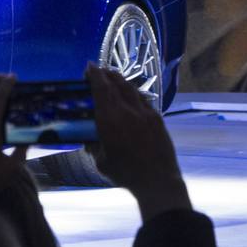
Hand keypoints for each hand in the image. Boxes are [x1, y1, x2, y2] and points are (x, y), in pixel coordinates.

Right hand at [86, 64, 189, 220]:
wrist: (157, 180)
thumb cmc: (125, 173)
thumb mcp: (101, 160)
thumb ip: (95, 145)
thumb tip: (89, 139)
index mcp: (110, 119)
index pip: (101, 89)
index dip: (95, 75)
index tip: (89, 66)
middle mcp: (128, 110)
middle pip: (117, 84)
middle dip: (106, 74)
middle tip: (98, 70)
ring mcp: (145, 113)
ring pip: (132, 89)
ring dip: (120, 81)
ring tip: (113, 78)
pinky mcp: (157, 119)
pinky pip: (143, 99)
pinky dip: (133, 93)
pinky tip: (131, 95)